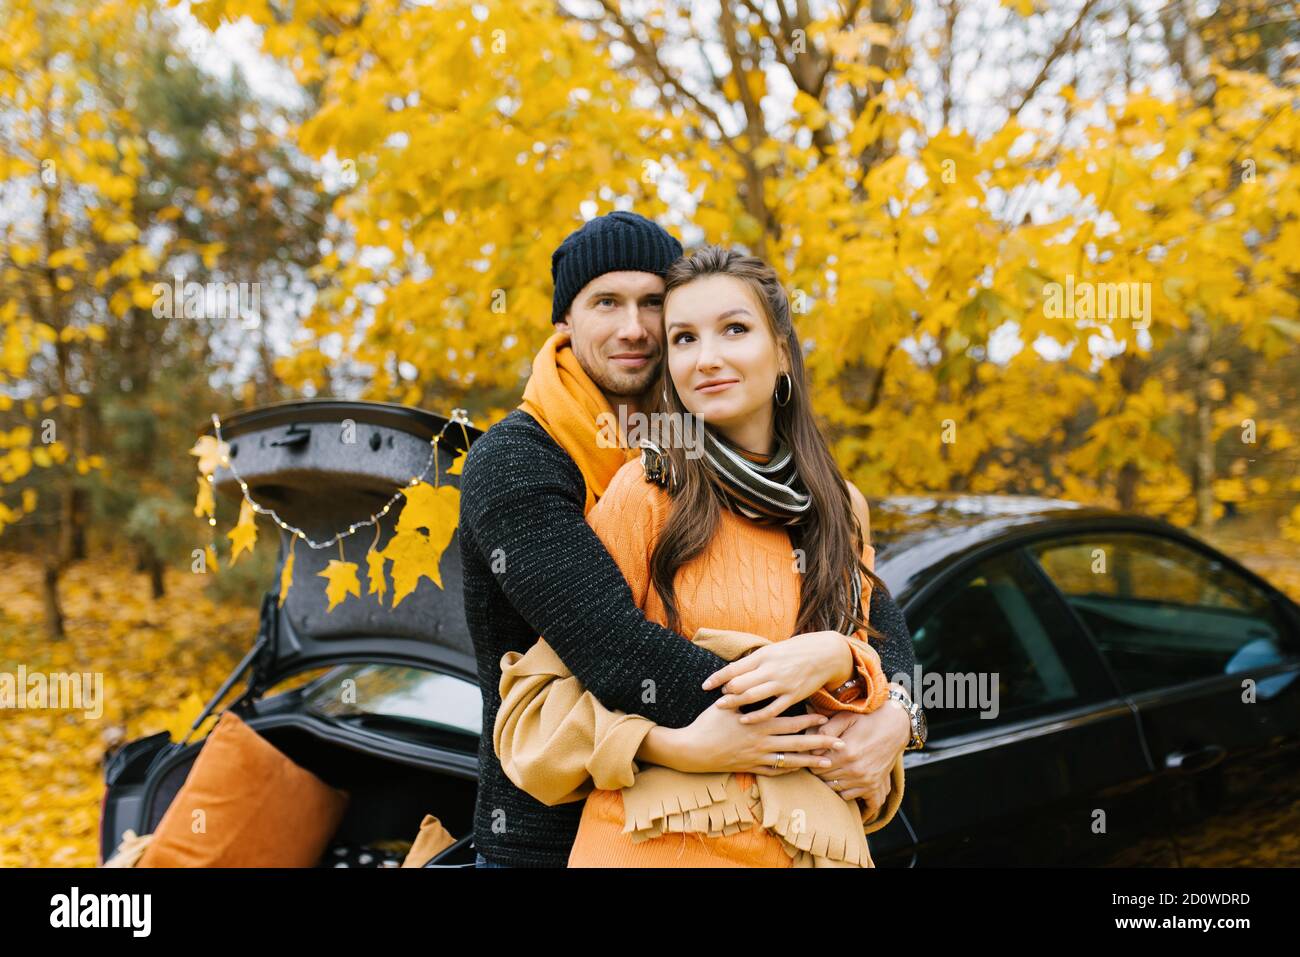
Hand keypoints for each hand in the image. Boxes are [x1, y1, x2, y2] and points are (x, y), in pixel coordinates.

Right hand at [646, 702, 847, 775]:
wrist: (692, 750)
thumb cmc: (707, 723)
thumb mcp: (726, 704)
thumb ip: (743, 694)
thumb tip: (754, 680)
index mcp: (758, 723)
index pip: (790, 722)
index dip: (809, 720)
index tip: (827, 719)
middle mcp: (762, 742)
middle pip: (797, 743)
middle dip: (820, 742)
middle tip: (841, 743)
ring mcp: (758, 757)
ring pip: (790, 761)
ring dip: (811, 761)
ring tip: (829, 762)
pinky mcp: (751, 768)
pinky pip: (776, 771)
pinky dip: (790, 770)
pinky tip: (802, 769)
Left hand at [701, 631, 851, 723]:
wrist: (825, 653)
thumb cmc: (796, 650)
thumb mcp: (773, 650)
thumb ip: (755, 661)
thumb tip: (734, 669)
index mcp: (763, 655)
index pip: (734, 668)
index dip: (718, 678)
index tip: (705, 685)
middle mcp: (770, 669)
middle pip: (739, 684)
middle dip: (725, 693)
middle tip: (716, 700)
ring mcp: (781, 683)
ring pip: (752, 696)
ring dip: (735, 703)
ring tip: (723, 708)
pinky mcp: (793, 696)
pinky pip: (771, 709)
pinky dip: (756, 716)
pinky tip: (745, 720)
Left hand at [806, 688, 910, 818]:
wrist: (896, 725)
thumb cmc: (868, 718)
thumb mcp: (846, 717)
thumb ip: (827, 730)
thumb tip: (811, 745)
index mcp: (846, 752)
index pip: (817, 766)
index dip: (811, 761)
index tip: (813, 755)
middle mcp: (855, 769)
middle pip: (824, 779)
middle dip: (819, 771)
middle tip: (819, 762)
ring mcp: (865, 779)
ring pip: (835, 789)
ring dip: (830, 781)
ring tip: (830, 769)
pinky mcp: (873, 785)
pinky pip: (850, 796)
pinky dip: (843, 790)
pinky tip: (842, 779)